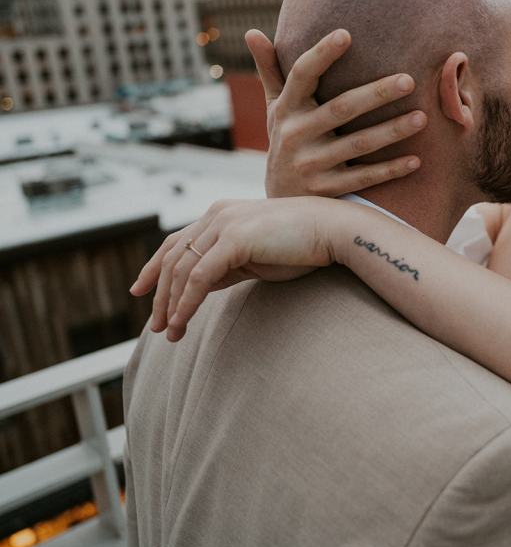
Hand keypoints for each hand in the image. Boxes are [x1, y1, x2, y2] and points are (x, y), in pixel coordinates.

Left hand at [130, 197, 339, 341]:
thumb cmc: (303, 245)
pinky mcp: (234, 239)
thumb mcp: (256, 257)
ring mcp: (224, 223)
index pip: (176, 241)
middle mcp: (217, 214)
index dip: (154, 267)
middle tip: (155, 326)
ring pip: (182, 270)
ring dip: (171, 305)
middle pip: (173, 257)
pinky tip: (182, 323)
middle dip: (159, 294)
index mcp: (222, 214)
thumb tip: (200, 287)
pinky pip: (199, 277)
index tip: (140, 291)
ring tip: (170, 333)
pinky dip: (187, 303)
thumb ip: (226, 266)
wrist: (334, 230)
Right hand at [246, 28, 427, 197]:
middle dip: (376, 94)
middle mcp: (296, 135)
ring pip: (358, 144)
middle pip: (341, 108)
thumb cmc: (287, 141)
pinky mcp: (327, 191)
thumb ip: (270, 72)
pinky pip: (364, 178)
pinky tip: (416, 160)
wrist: (282, 205)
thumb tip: (250, 32)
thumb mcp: (275, 109)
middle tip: (409, 80)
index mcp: (286, 109)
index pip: (302, 75)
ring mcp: (312, 165)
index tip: (346, 34)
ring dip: (392, 131)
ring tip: (422, 117)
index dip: (321, 54)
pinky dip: (390, 170)